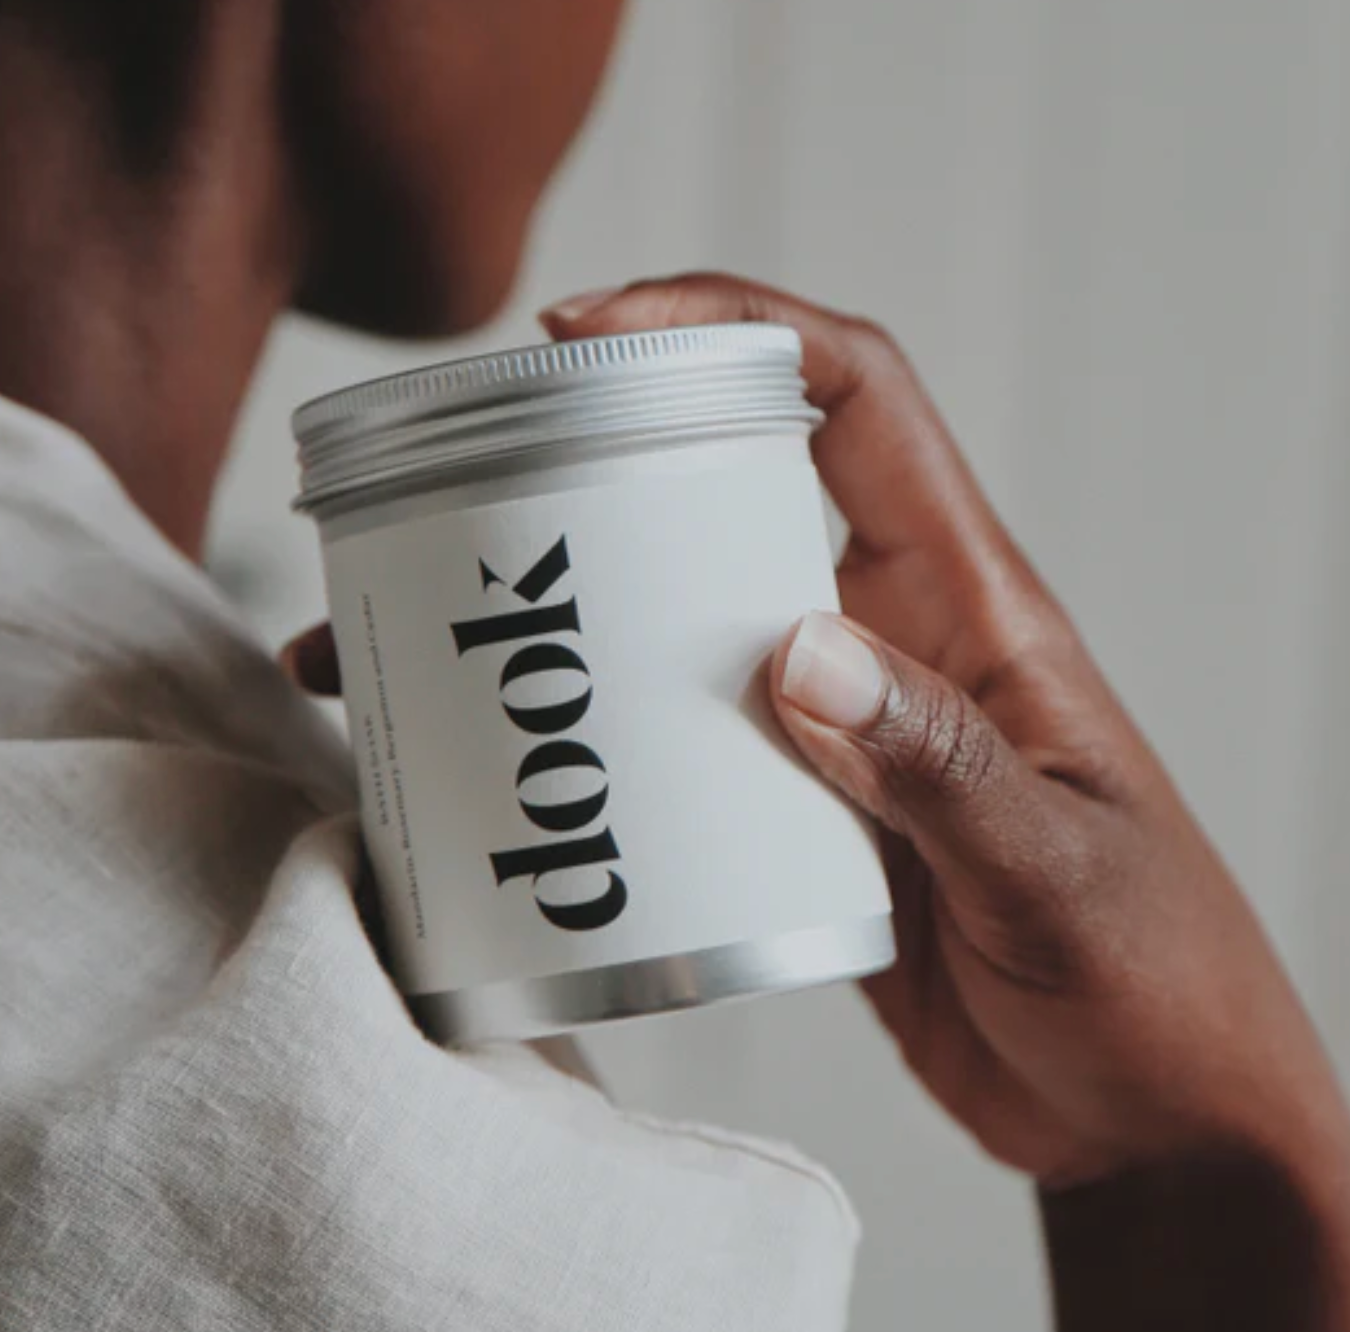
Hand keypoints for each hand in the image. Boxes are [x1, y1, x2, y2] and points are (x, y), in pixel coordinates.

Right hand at [286, 275, 1349, 1324]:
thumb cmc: (1154, 979)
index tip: (595, 332)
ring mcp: (837, 730)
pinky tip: (530, 786)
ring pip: (691, 625)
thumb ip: (938, 763)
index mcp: (971, 605)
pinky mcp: (798, 817)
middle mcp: (893, 640)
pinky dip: (607, 748)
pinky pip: (686, 745)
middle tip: (469, 501)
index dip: (735, 327)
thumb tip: (797, 652)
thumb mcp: (1055, 873)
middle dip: (603, 472)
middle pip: (735, 496)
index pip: (856, 400)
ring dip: (581, 626)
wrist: (1145, 1112)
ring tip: (430, 649)